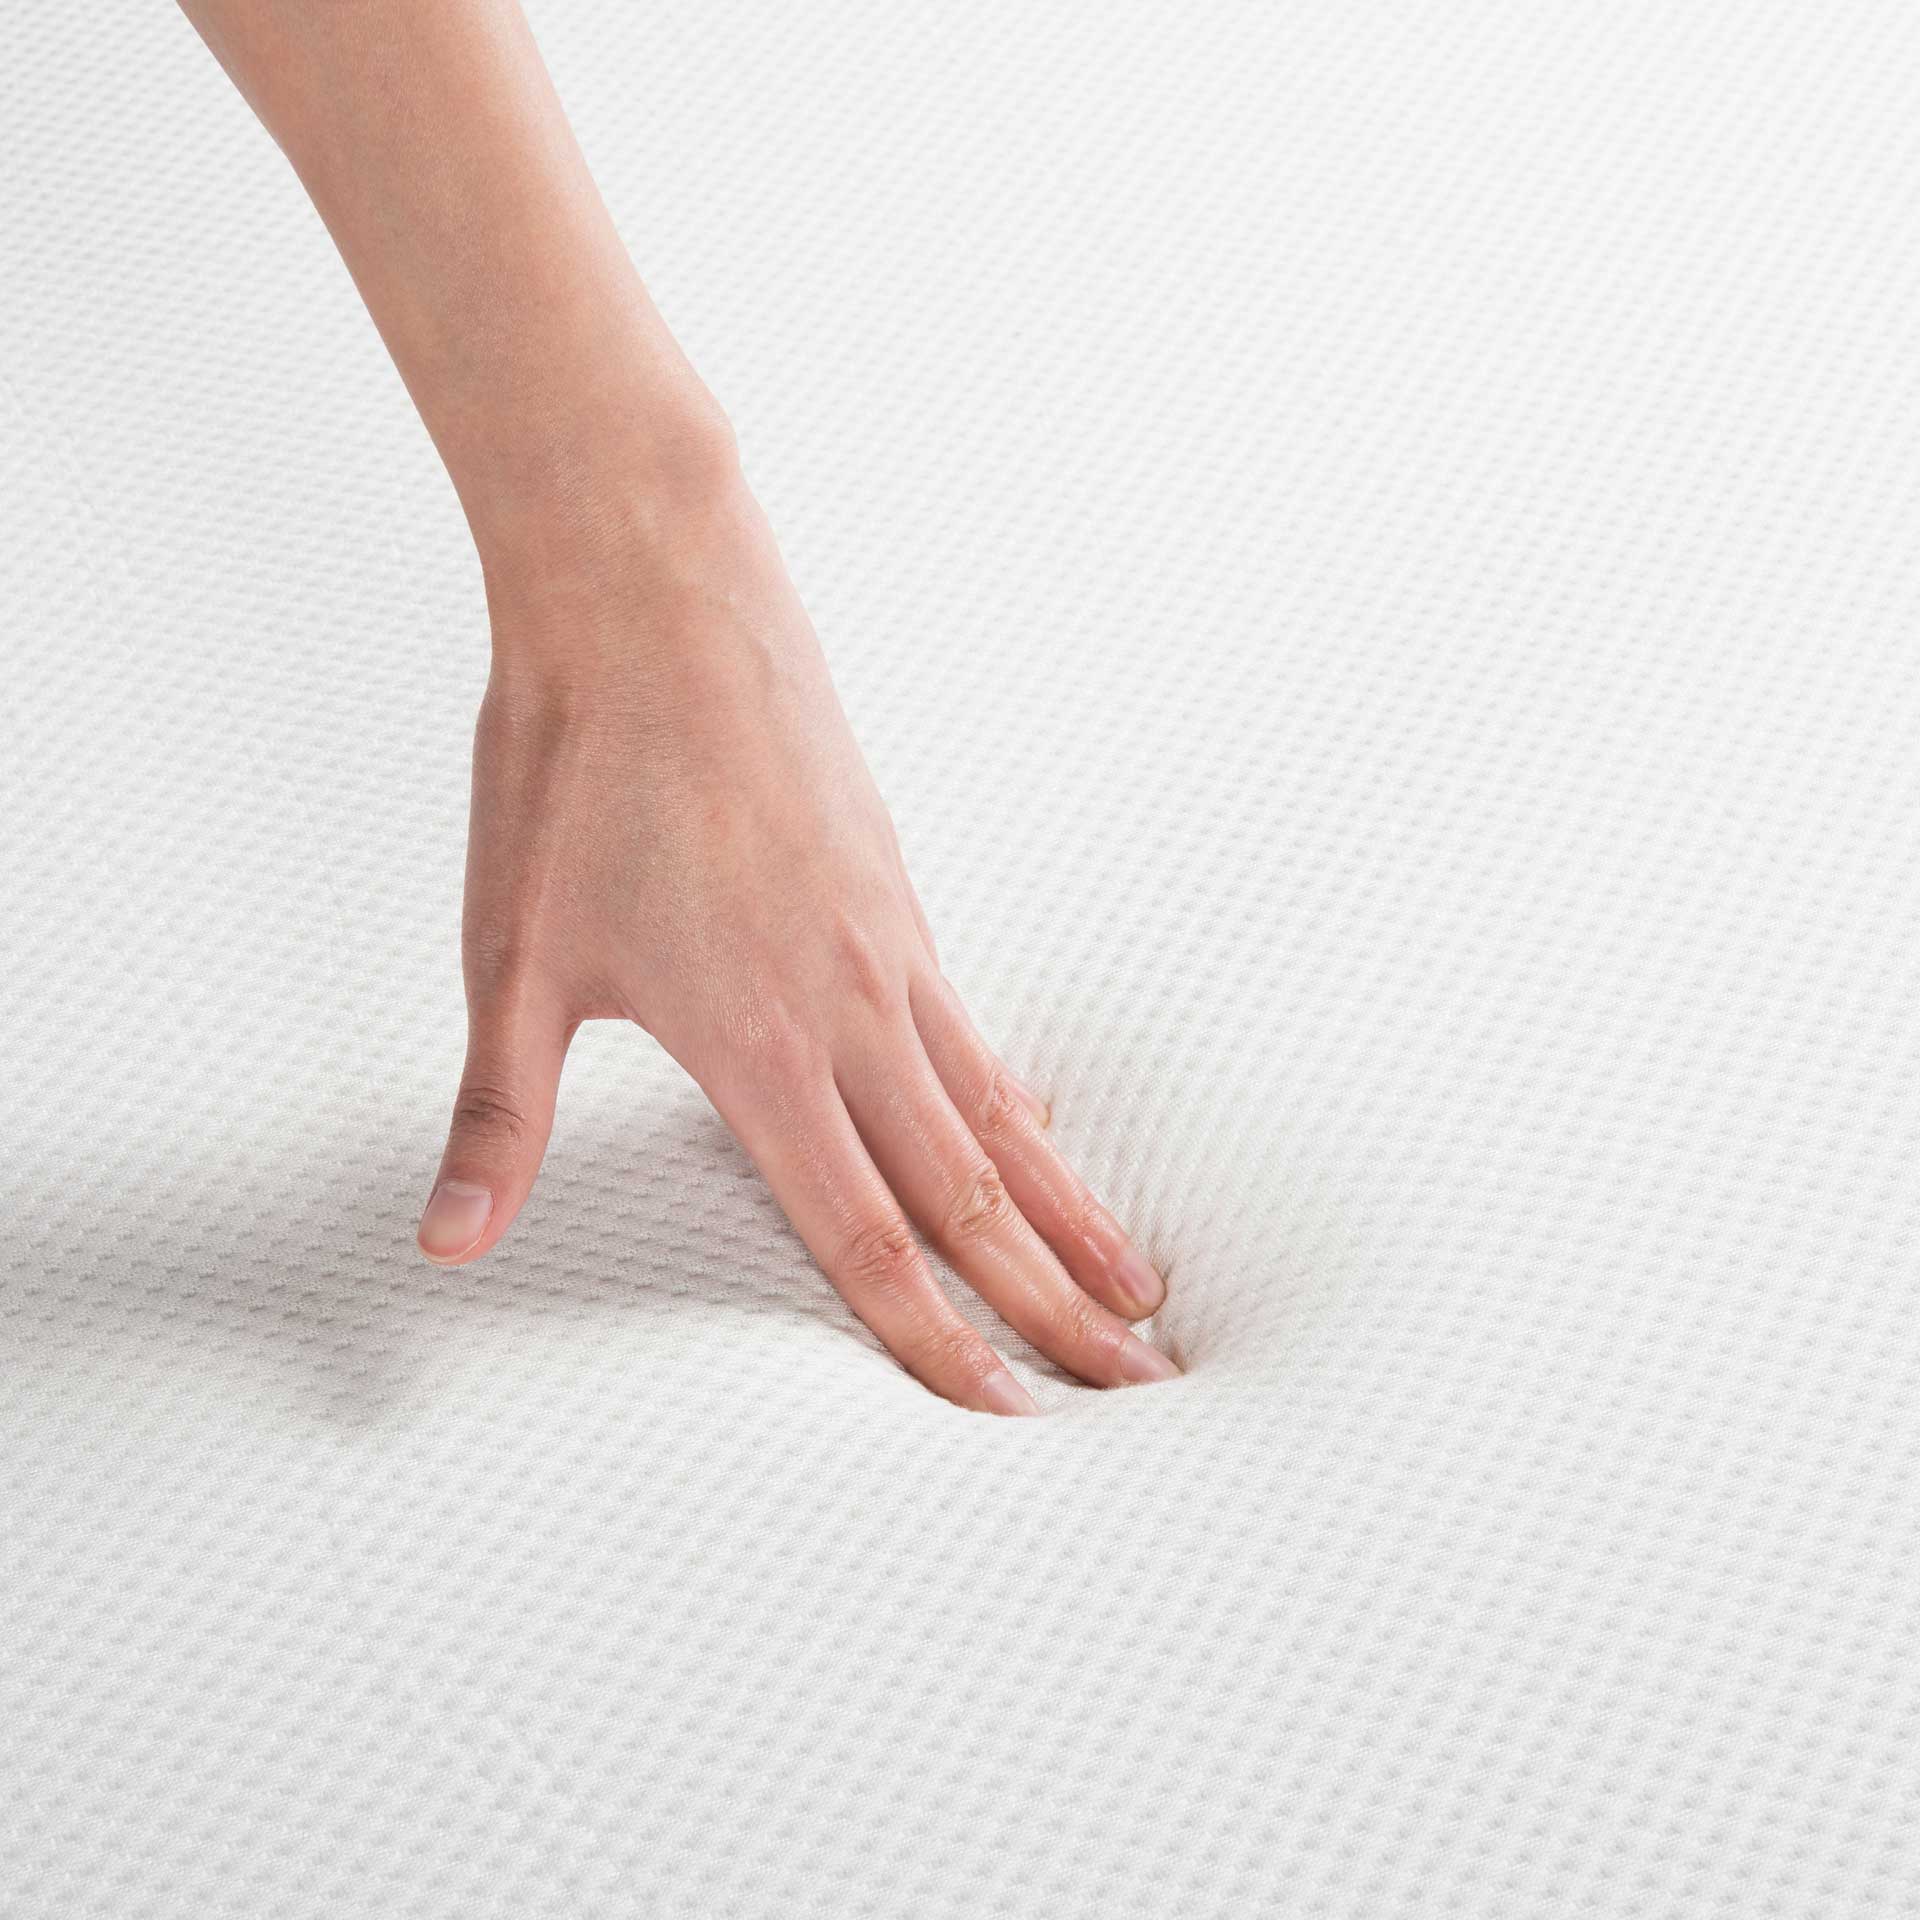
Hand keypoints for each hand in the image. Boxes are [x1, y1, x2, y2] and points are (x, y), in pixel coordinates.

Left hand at [415, 460, 1176, 1412]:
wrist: (650, 595)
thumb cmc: (577, 767)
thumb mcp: (512, 960)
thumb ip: (498, 1120)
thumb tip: (449, 1242)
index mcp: (758, 1047)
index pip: (866, 1238)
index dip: (938, 1342)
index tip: (1008, 1414)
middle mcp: (851, 1012)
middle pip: (971, 1194)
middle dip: (1053, 1307)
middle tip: (1134, 1382)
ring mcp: (892, 948)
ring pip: (1003, 1115)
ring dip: (1071, 1213)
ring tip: (1136, 1284)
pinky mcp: (897, 891)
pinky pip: (979, 1028)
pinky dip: (1026, 1106)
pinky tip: (1040, 1130)